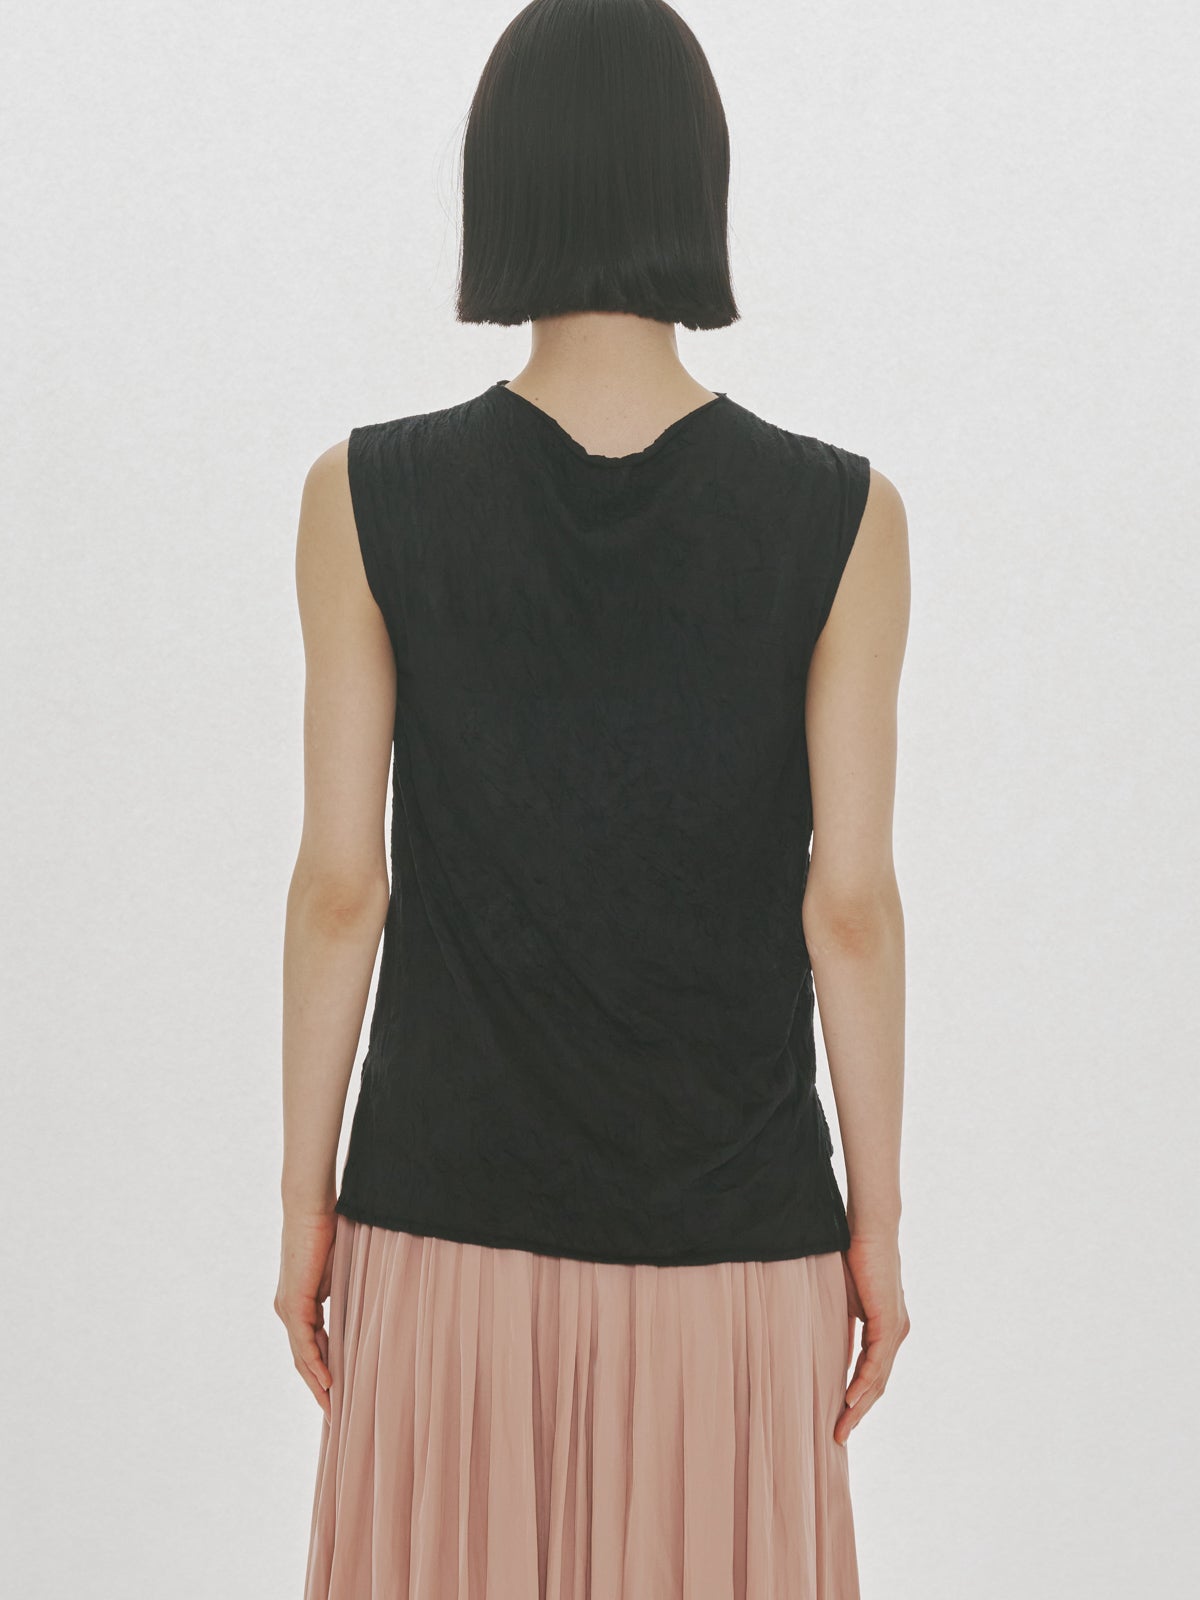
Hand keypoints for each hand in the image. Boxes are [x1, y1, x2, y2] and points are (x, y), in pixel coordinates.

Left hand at [274, 1207, 336, 1420]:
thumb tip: (363, 1308)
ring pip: (302, 1357)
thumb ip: (344, 1294)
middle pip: (304, 1360)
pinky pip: (304, 1343)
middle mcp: (289, 1310)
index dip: (324, 1371)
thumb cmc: (328, 1231)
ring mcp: (288, 1308)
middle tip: (335, 1415)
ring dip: (317, 1384)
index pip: (311, 1347)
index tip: (339, 1393)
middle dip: (319, 1389)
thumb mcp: (340, 1272)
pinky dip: (315, 1364)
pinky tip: (327, 1382)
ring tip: (333, 1408)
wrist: (310, 1208)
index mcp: (300, 1304)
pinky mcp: (293, 1303)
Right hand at [835, 1232, 909, 1445]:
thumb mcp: (842, 1299)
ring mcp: (895, 1329)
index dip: (855, 1397)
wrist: (868, 1228)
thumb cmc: (852, 1257)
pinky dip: (863, 1383)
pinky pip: (876, 1361)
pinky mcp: (889, 1321)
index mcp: (886, 1328)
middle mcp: (896, 1332)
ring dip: (859, 1405)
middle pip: (877, 1383)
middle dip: (857, 1412)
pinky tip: (849, 1400)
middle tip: (838, 1435)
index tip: (838, 1417)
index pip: (871, 1372)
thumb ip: (840, 1324)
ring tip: (840, 1427)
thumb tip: (822, 1344)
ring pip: (878, 1378)